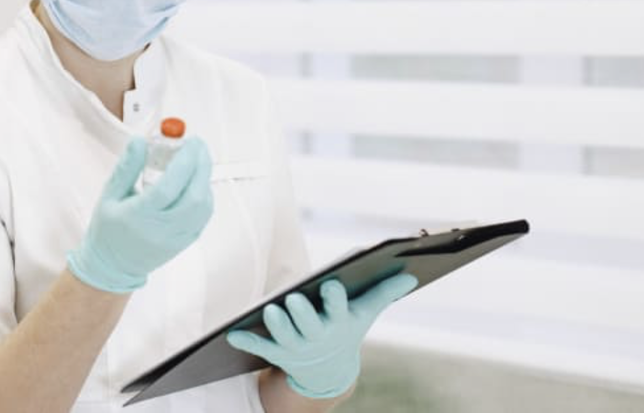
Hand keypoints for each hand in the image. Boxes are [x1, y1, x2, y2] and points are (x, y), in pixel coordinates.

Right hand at [66, 135, 213, 293]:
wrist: (113, 267)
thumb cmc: (108, 231)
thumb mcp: (109, 195)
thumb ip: (127, 167)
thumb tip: (140, 142)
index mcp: (138, 216)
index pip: (169, 186)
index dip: (183, 162)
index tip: (189, 142)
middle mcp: (160, 229)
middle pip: (193, 196)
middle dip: (201, 165)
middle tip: (198, 146)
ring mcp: (176, 238)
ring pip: (203, 207)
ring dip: (205, 180)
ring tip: (197, 162)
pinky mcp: (184, 243)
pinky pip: (203, 217)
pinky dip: (205, 196)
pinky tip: (196, 183)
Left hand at [226, 273, 417, 397]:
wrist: (328, 372)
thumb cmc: (346, 328)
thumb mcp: (365, 313)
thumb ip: (385, 292)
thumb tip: (411, 273)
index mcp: (339, 322)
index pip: (338, 308)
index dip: (334, 298)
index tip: (331, 284)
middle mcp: (318, 336)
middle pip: (308, 326)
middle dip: (301, 315)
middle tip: (292, 300)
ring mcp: (297, 347)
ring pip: (284, 337)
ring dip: (277, 326)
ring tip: (269, 310)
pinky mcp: (278, 353)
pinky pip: (261, 347)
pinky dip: (247, 341)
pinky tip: (231, 332)